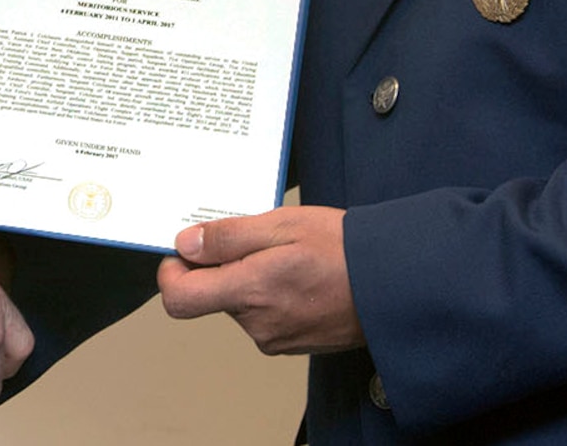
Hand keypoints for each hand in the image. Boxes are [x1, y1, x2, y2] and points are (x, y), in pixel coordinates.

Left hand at [156, 206, 362, 354]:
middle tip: (258, 238)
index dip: (172, 272)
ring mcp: (274, 338)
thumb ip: (228, 237)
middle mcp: (256, 324)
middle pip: (211, 294)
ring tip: (288, 255)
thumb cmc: (344, 251)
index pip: (179, 299)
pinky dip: (271, 292)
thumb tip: (185, 245)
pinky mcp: (291, 342)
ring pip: (239, 302)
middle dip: (224, 264)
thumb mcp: (281, 224)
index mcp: (249, 292)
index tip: (185, 250)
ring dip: (251, 277)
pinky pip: (263, 314)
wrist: (394, 285)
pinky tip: (299, 274)